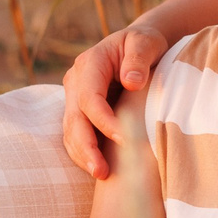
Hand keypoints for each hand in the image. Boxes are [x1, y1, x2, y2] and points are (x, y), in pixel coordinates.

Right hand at [61, 24, 171, 178]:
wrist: (138, 47)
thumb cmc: (144, 44)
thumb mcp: (146, 42)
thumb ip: (139, 59)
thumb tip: (131, 82)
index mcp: (90, 63)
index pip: (89, 97)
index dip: (103, 120)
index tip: (124, 139)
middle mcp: (76, 81)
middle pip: (74, 119)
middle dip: (86, 147)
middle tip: (101, 171)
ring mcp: (74, 98)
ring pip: (71, 131)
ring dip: (83, 155)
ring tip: (101, 175)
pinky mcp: (79, 112)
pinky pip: (76, 136)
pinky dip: (84, 153)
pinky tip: (99, 169)